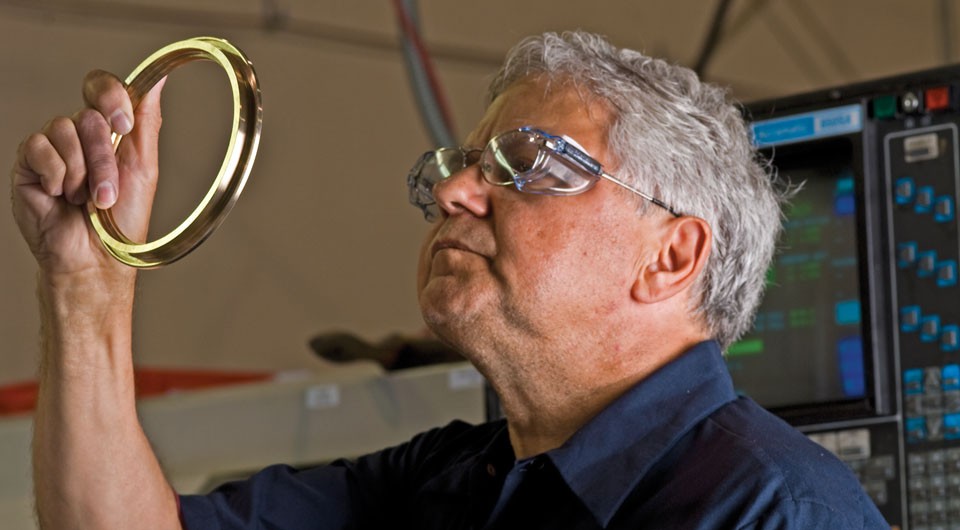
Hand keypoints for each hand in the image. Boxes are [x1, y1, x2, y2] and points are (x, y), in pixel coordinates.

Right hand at [10, 70, 164, 276]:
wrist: (94, 258)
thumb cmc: (121, 220)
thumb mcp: (143, 168)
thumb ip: (146, 121)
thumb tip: (157, 79)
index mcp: (109, 132)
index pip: (102, 88)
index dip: (110, 96)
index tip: (124, 123)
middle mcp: (79, 136)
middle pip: (88, 115)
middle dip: (103, 157)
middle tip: (107, 192)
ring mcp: (52, 148)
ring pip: (63, 129)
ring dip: (83, 172)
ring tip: (86, 201)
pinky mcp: (28, 163)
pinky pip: (39, 147)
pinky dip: (56, 176)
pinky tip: (59, 197)